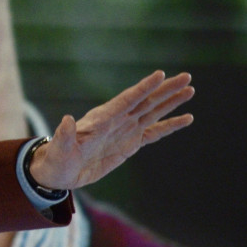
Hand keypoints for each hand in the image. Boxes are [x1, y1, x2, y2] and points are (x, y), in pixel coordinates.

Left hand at [28, 70, 193, 190]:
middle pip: (145, 100)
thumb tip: (65, 120)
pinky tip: (187, 118)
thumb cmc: (56, 159)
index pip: (126, 99)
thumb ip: (64, 135)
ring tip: (190, 89)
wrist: (60, 172)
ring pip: (153, 112)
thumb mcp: (59, 149)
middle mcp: (116, 120)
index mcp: (102, 118)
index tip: (160, 75)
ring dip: (171, 101)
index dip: (143, 88)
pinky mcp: (130, 143)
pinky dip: (171, 125)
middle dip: (166, 89)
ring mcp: (125, 130)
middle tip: (187, 76)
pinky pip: (155, 132)